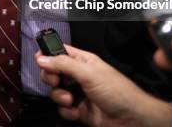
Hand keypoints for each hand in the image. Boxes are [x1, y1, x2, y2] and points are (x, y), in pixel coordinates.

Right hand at [36, 46, 171, 126]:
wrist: (131, 119)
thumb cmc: (118, 91)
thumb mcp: (89, 73)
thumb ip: (64, 64)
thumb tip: (42, 58)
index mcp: (83, 60)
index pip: (60, 51)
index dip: (48, 53)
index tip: (40, 59)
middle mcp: (79, 75)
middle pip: (53, 72)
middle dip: (50, 77)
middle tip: (56, 81)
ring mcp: (78, 93)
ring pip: (56, 92)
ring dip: (59, 97)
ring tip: (71, 100)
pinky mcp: (79, 110)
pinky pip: (62, 109)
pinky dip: (67, 111)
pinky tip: (77, 111)